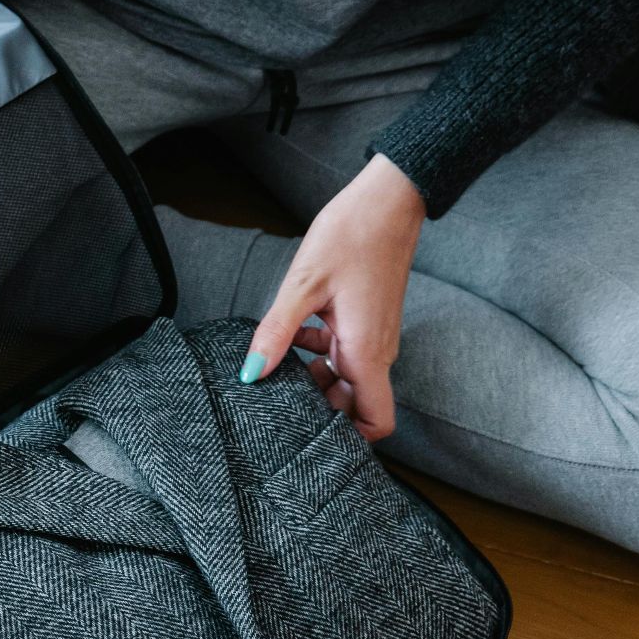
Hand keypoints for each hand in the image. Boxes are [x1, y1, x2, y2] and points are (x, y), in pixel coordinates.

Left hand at [241, 153, 424, 440]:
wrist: (387, 200)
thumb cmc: (351, 236)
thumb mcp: (303, 286)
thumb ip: (277, 333)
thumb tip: (250, 373)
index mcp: (366, 353)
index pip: (376, 422)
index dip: (349, 438)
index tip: (308, 431)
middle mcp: (376, 352)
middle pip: (352, 404)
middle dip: (318, 406)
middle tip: (276, 396)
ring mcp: (373, 337)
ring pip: (345, 378)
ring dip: (312, 377)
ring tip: (276, 362)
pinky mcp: (366, 322)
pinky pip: (343, 354)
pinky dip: (317, 353)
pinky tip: (290, 334)